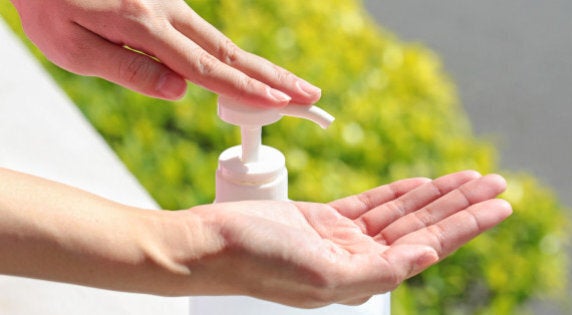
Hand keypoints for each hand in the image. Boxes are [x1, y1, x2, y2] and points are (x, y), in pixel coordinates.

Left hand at [9, 0, 320, 104]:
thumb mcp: (70, 46)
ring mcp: (170, 5)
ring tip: (290, 89)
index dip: (247, 89)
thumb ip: (127, 70)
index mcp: (145, 28)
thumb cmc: (46, 2)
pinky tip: (248, 74)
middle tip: (311, 95)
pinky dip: (232, 59)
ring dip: (260, 69)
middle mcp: (167, 14)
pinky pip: (204, 37)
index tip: (282, 104)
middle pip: (231, 53)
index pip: (207, 68)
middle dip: (275, 78)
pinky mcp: (166, 3)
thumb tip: (180, 90)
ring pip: (222, 44)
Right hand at [184, 171, 510, 306]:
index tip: (498, 206)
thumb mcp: (323, 276)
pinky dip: (397, 192)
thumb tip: (425, 254)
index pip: (428, 247)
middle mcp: (360, 259)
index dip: (466, 225)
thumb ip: (379, 270)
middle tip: (496, 182)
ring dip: (435, 194)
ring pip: (401, 212)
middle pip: (422, 226)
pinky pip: (372, 203)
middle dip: (460, 204)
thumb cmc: (259, 261)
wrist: (214, 245)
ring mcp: (343, 238)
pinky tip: (420, 184)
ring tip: (469, 177)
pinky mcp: (325, 219)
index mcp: (363, 277)